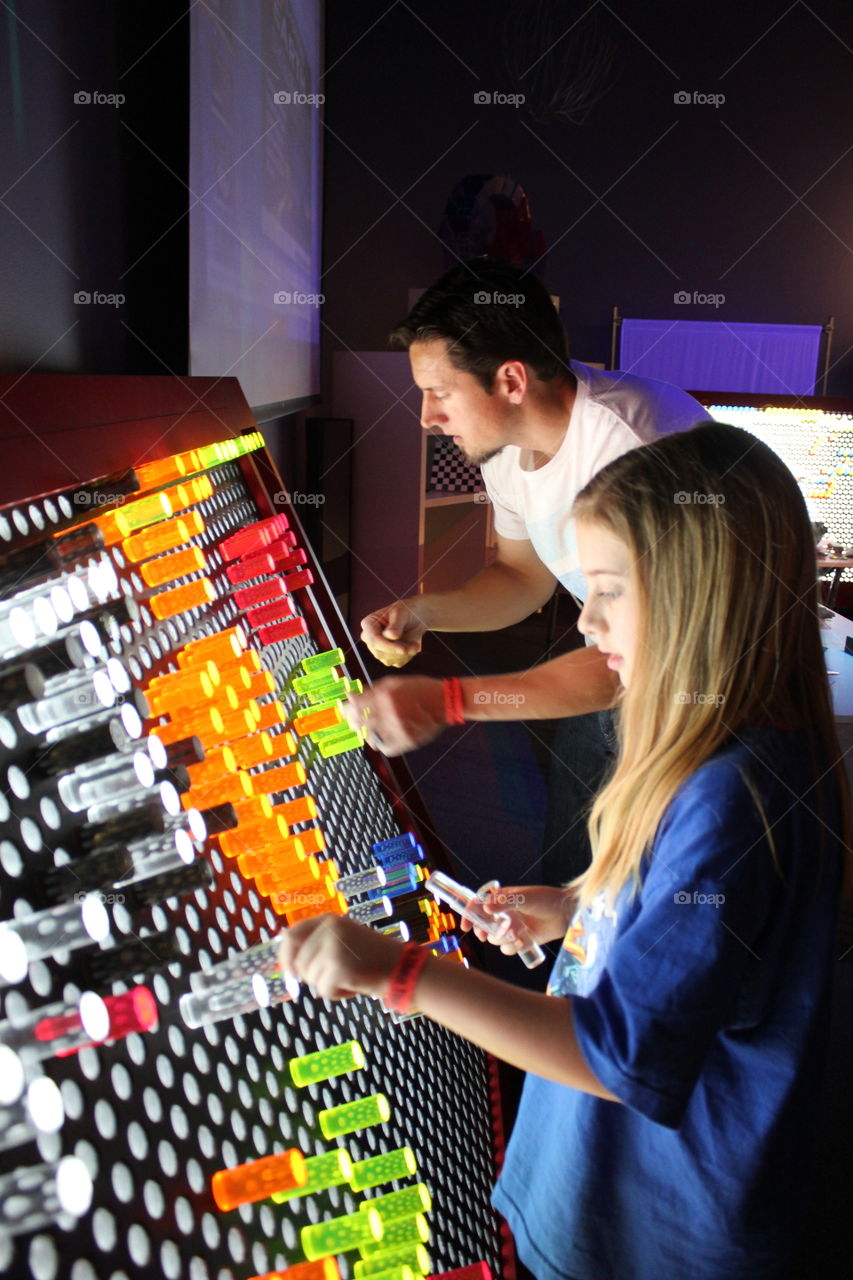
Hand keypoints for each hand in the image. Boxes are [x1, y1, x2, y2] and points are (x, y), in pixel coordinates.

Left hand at [277, 914, 404, 1001]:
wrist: (401, 967)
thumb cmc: (372, 957)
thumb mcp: (344, 940)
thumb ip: (319, 943)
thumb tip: (287, 960)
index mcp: (329, 920)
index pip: (291, 934)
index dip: (286, 955)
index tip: (291, 970)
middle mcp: (328, 930)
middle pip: (299, 962)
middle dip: (311, 976)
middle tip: (333, 977)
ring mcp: (332, 947)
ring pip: (310, 979)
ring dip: (327, 985)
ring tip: (350, 977)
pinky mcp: (338, 968)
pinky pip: (323, 990)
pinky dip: (337, 994)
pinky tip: (354, 986)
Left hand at [344, 675, 446, 755]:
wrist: (445, 701)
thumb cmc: (418, 688)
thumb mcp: (394, 682)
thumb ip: (371, 689)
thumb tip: (350, 695)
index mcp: (384, 695)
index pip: (355, 706)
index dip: (346, 710)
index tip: (345, 711)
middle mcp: (389, 712)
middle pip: (359, 723)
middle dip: (354, 722)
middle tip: (355, 722)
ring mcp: (398, 728)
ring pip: (370, 738)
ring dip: (368, 734)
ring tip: (372, 729)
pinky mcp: (407, 741)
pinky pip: (385, 748)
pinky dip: (381, 745)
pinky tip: (383, 738)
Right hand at [360, 601, 426, 667]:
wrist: (416, 618)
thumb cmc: (407, 612)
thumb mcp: (402, 613)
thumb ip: (396, 624)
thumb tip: (390, 635)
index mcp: (369, 624)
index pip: (373, 640)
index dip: (387, 646)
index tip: (403, 649)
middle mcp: (370, 638)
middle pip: (380, 653)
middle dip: (399, 651)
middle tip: (415, 645)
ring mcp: (378, 649)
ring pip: (389, 660)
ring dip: (406, 653)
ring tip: (414, 643)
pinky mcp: (388, 657)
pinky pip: (397, 662)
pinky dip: (408, 656)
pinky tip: (412, 646)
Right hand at [460, 884, 575, 952]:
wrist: (566, 914)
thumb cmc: (546, 900)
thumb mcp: (525, 898)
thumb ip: (505, 903)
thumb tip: (486, 908)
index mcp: (502, 899)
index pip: (479, 905)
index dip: (469, 914)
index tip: (465, 925)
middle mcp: (504, 914)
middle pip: (483, 925)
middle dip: (482, 931)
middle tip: (484, 936)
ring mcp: (512, 928)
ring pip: (496, 939)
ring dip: (503, 939)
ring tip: (517, 935)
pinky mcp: (521, 940)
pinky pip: (508, 948)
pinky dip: (514, 947)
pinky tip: (524, 941)